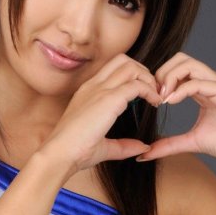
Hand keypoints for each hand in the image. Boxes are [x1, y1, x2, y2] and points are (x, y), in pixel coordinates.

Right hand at [39, 54, 161, 173]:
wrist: (60, 154)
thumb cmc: (74, 152)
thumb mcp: (103, 147)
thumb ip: (124, 145)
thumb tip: (142, 148)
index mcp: (88, 92)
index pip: (113, 69)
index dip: (133, 77)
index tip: (144, 94)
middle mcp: (93, 86)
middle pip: (123, 60)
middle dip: (142, 72)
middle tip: (152, 91)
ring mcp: (100, 90)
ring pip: (130, 66)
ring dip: (147, 78)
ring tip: (155, 96)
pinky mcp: (108, 99)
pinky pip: (136, 85)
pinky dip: (149, 91)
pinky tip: (155, 103)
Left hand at [136, 53, 215, 161]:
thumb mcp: (192, 142)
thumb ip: (169, 145)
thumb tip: (145, 154)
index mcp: (201, 88)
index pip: (175, 70)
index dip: (158, 80)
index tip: (149, 100)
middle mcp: (209, 81)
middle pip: (179, 59)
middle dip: (161, 73)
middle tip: (153, 96)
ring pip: (188, 63)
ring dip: (169, 77)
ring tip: (161, 98)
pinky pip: (199, 82)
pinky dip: (182, 89)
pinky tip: (171, 102)